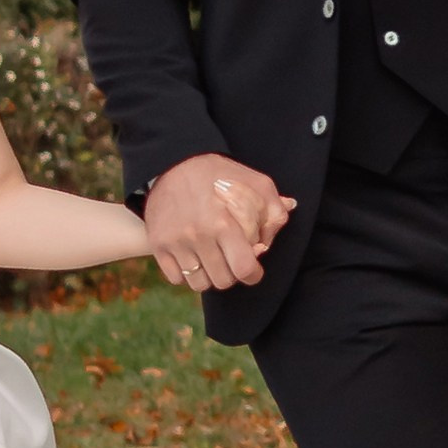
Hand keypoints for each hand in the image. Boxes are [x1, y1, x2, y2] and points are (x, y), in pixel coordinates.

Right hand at [144, 153, 295, 291]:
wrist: (173, 163)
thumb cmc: (219, 175)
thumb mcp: (256, 182)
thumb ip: (274, 208)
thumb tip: (289, 217)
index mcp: (224, 223)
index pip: (244, 269)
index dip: (253, 275)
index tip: (252, 270)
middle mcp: (198, 236)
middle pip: (223, 281)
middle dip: (231, 273)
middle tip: (230, 257)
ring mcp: (175, 242)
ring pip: (198, 283)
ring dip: (209, 275)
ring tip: (212, 257)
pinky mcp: (158, 245)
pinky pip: (176, 279)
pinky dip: (186, 273)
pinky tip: (193, 256)